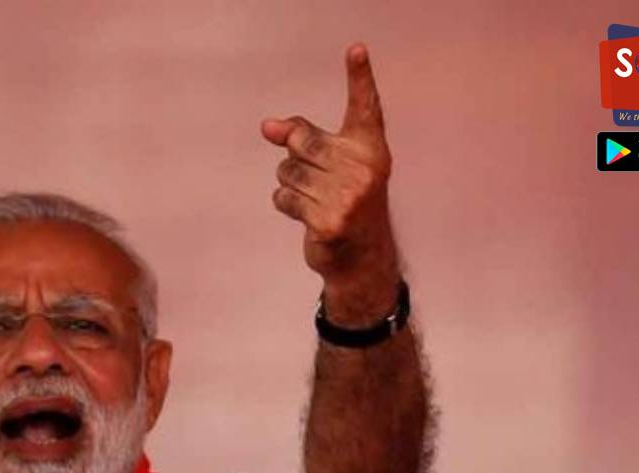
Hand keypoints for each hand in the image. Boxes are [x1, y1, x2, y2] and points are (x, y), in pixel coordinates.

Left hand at [261, 44, 397, 297]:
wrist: (362, 258)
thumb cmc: (344, 201)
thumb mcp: (333, 164)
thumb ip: (303, 137)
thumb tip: (268, 126)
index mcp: (370, 148)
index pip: (365, 107)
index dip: (360, 77)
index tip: (355, 50)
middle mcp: (365, 169)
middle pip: (302, 141)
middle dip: (296, 157)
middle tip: (316, 178)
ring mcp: (349, 197)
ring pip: (287, 172)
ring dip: (290, 185)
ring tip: (314, 199)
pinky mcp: (328, 222)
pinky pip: (283, 198)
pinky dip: (286, 205)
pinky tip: (308, 216)